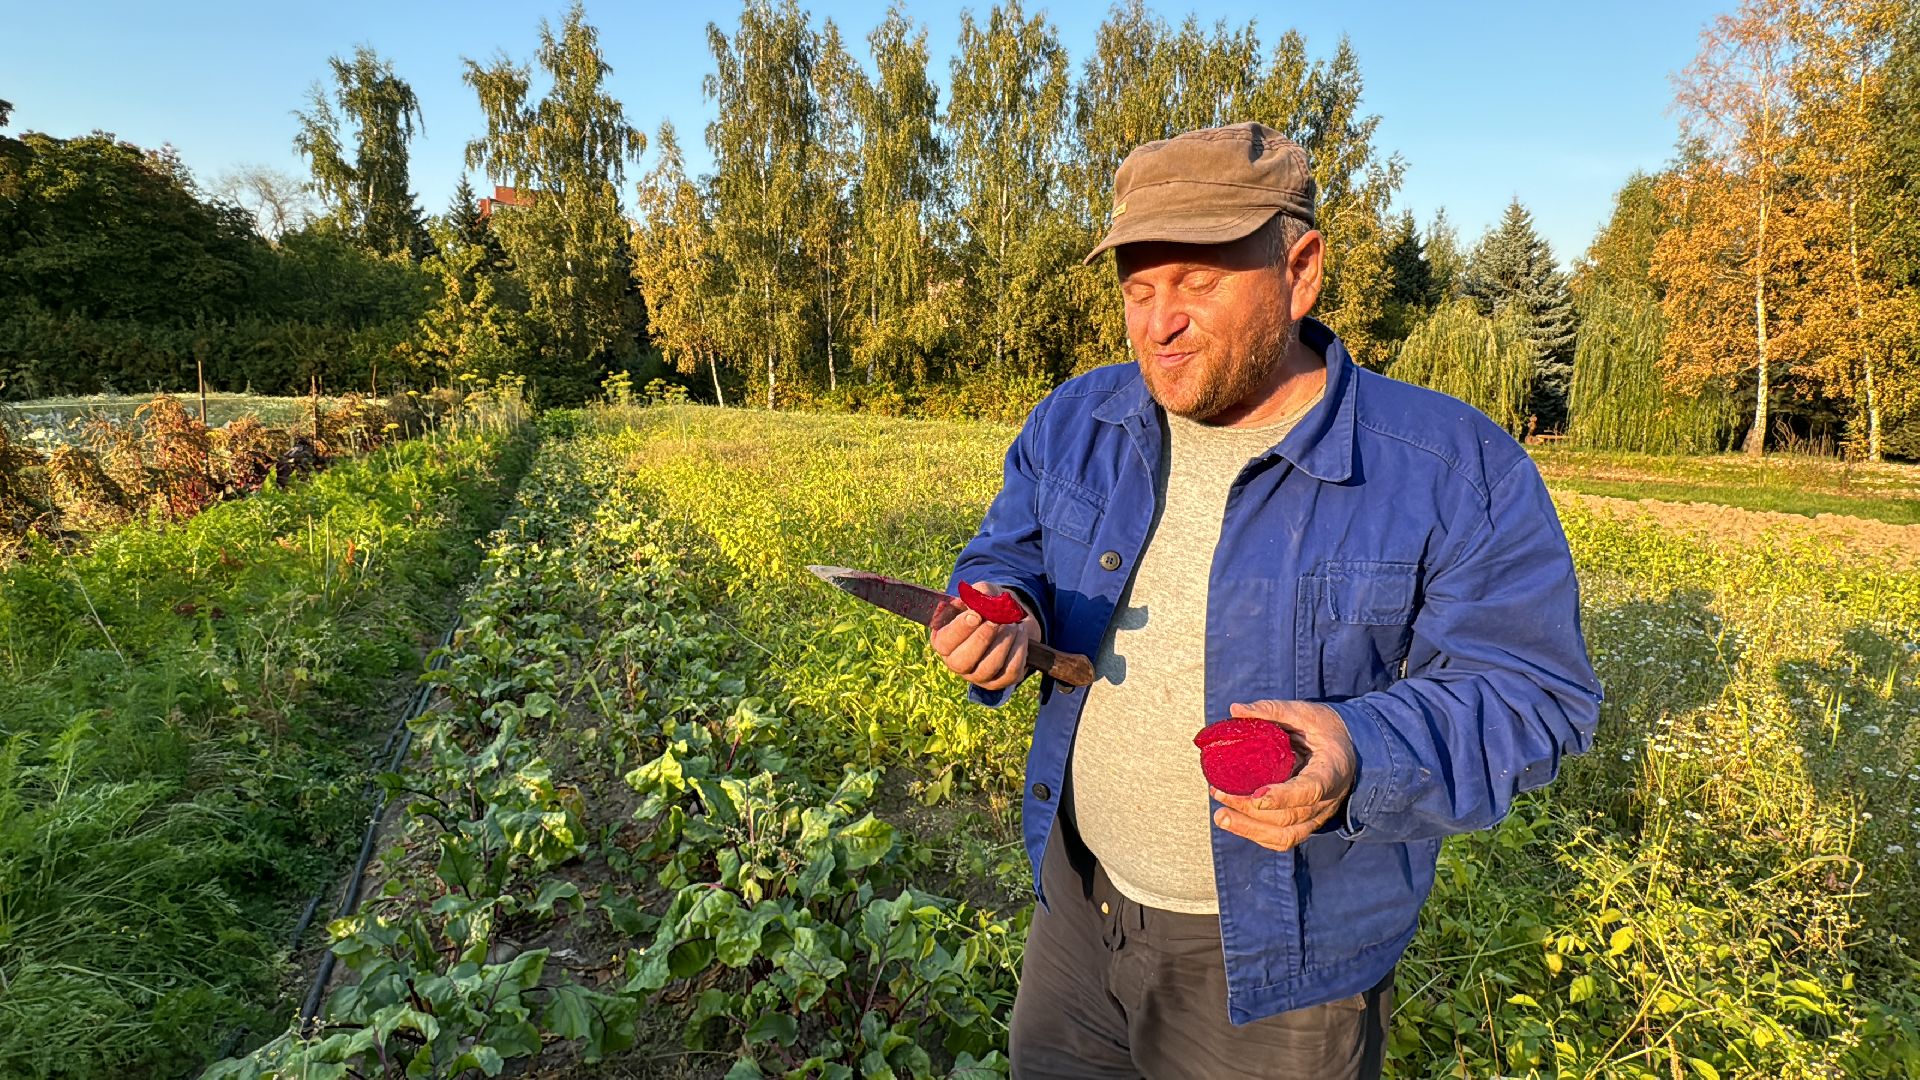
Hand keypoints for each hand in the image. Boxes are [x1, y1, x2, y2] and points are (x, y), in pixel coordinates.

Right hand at [928, 582, 1040, 691]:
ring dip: (1003, 643)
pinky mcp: (999, 682)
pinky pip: (1010, 672)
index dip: (959, 630)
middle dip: (981, 639)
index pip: (944, 642)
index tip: (976, 615)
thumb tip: (981, 600)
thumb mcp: (983, 594)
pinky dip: (1019, 651)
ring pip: (988, 668)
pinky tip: (1021, 635)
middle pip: (962, 662)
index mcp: (944, 641)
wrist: (1013, 622)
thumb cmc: (990, 608)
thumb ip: (980, 594)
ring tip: (1013, 626)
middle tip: (997, 621)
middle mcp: (956, 663)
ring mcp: (978, 676)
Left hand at [1209, 699, 1356, 851]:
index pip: (1310, 790)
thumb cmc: (1325, 730)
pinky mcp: (1306, 823)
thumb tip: (1235, 710)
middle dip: (1251, 809)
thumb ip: (1272, 710)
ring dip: (1249, 828)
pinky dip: (1257, 834)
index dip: (1283, 796)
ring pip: (1285, 835)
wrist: (1348, 750)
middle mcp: (1327, 800)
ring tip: (1221, 815)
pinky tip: (1234, 822)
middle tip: (1221, 794)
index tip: (1256, 796)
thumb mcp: (1305, 713)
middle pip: (1290, 815)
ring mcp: (1317, 815)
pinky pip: (1283, 838)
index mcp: (1331, 770)